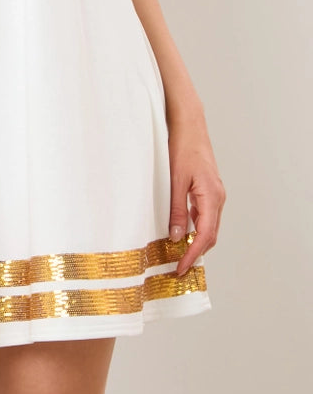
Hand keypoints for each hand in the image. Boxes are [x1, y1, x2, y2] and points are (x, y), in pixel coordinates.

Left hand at [167, 112, 225, 275]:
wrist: (189, 124)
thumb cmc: (182, 147)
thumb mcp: (175, 180)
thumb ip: (176, 210)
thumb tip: (176, 237)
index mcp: (212, 197)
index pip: (205, 236)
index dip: (193, 255)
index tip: (181, 269)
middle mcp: (217, 197)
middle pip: (210, 235)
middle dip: (195, 253)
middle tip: (178, 267)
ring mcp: (214, 193)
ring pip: (208, 226)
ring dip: (196, 242)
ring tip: (178, 254)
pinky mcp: (208, 189)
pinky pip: (205, 215)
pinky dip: (196, 228)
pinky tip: (182, 232)